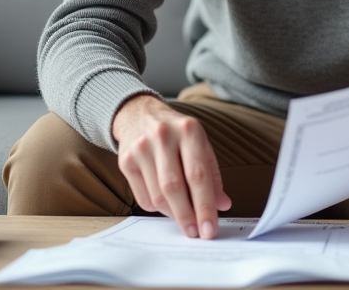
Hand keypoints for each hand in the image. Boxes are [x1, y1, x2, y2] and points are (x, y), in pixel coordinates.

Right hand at [111, 95, 231, 238]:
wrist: (139, 114)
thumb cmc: (177, 133)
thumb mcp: (200, 144)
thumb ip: (212, 174)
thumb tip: (222, 205)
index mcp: (189, 130)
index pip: (198, 175)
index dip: (205, 205)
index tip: (209, 229)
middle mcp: (163, 136)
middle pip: (174, 187)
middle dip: (187, 216)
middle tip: (196, 234)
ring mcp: (141, 148)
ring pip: (158, 195)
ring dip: (173, 214)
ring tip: (184, 218)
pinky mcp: (125, 161)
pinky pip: (143, 197)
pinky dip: (158, 208)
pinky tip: (166, 204)